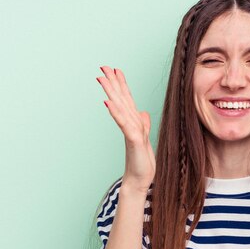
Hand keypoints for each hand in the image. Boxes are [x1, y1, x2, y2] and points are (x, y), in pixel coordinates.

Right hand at [97, 66, 155, 192]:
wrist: (139, 180)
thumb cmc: (142, 163)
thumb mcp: (146, 140)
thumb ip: (143, 125)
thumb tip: (142, 112)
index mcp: (133, 123)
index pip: (126, 100)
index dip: (122, 85)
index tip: (116, 70)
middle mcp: (129, 125)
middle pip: (120, 100)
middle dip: (112, 83)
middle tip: (103, 67)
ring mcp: (130, 131)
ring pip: (120, 108)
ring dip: (111, 93)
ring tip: (103, 79)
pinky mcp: (133, 140)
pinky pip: (124, 123)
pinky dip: (117, 112)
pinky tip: (109, 102)